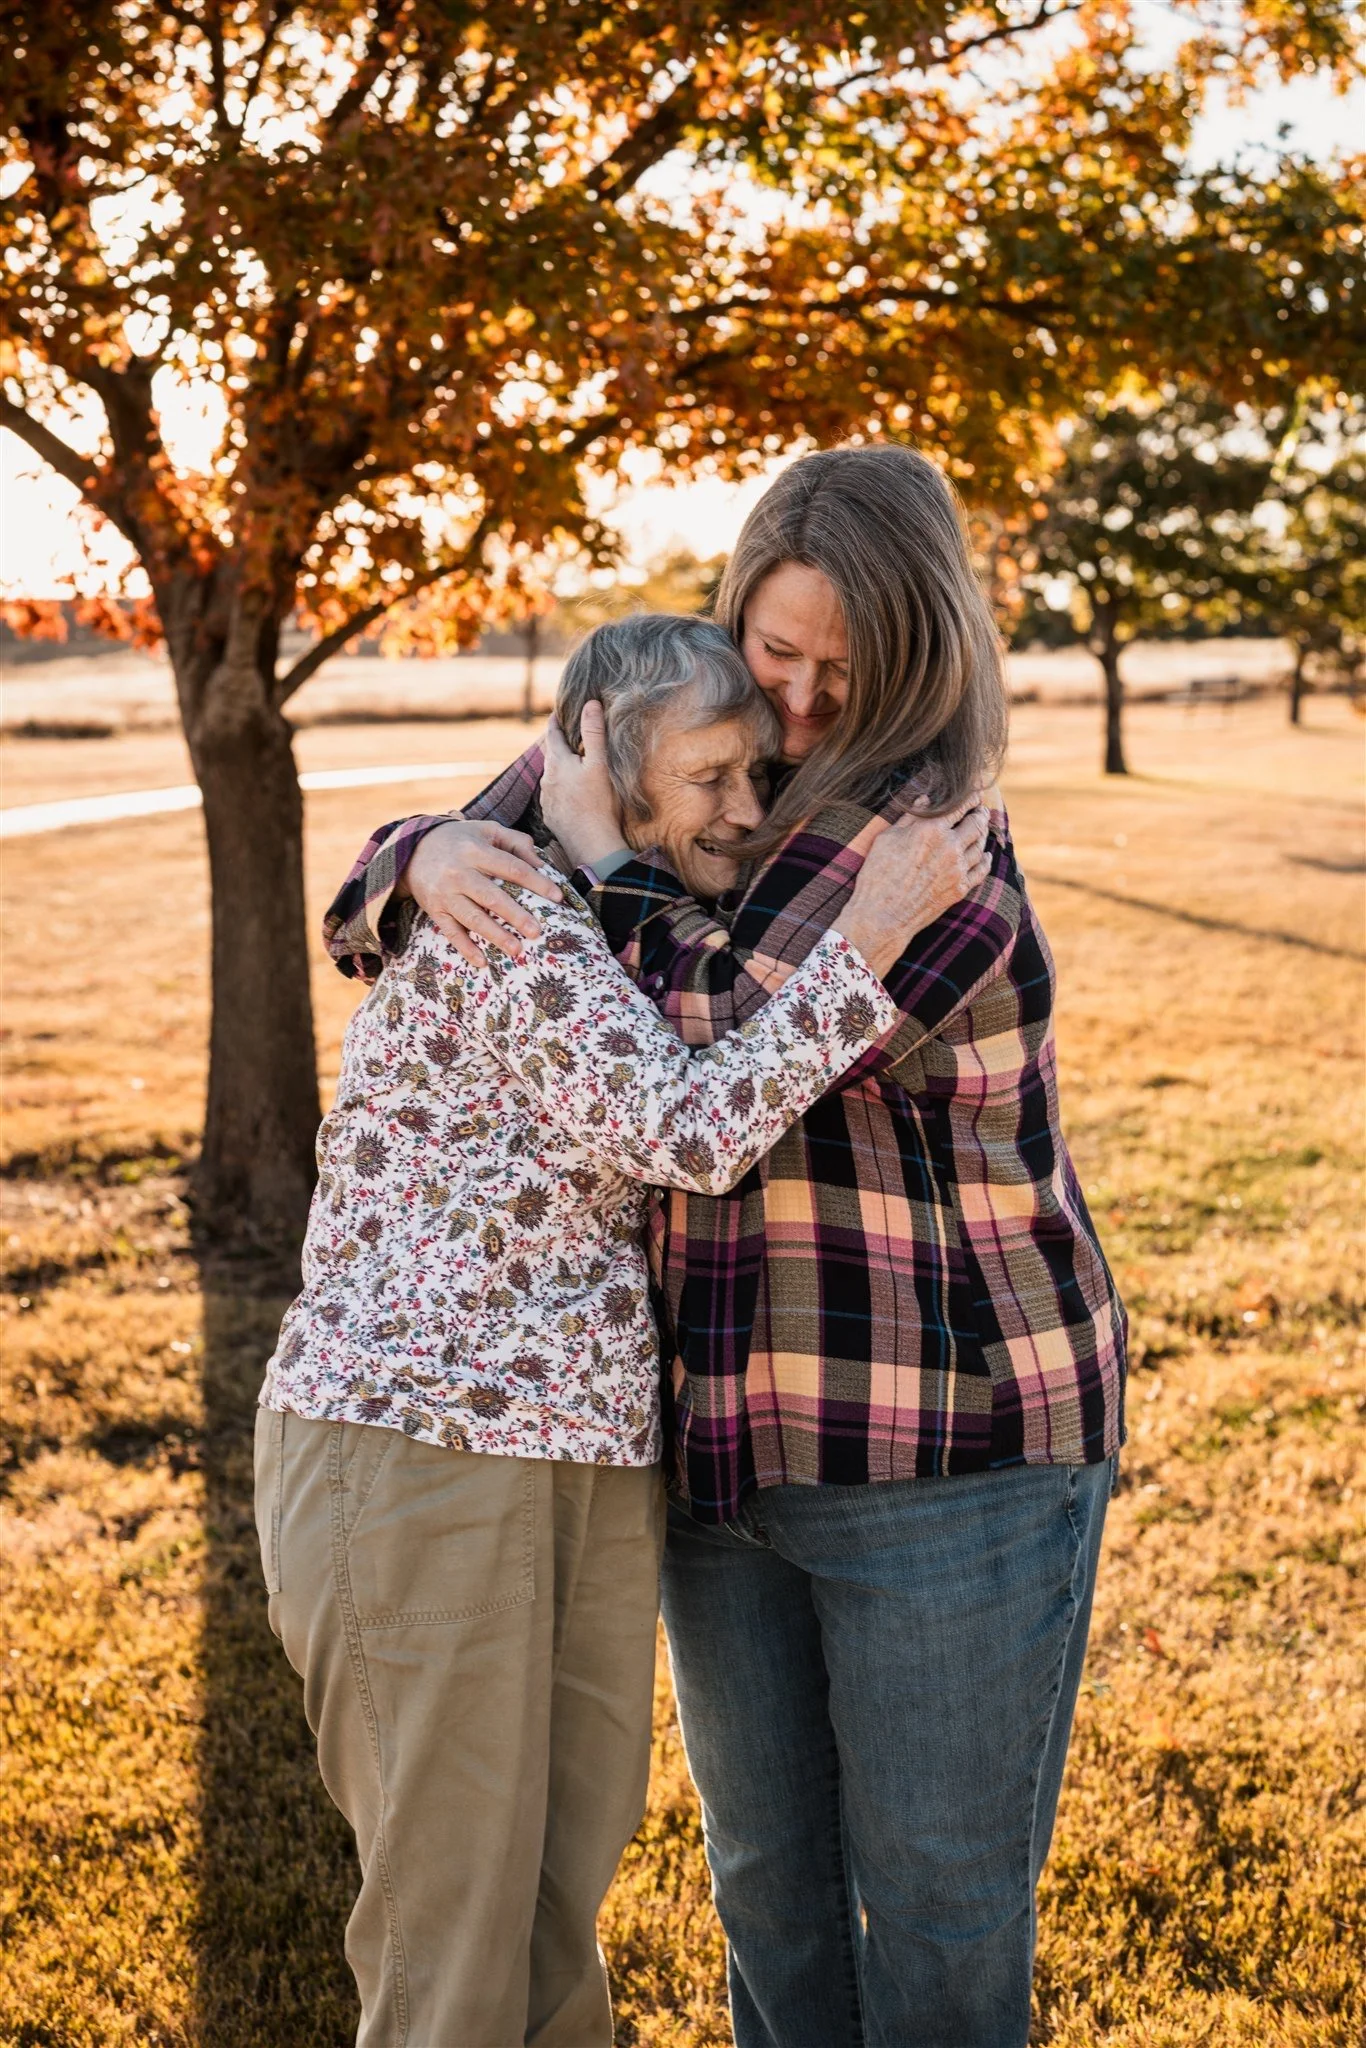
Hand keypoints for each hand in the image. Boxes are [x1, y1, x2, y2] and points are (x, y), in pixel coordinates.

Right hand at [404, 818, 561, 967]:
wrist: (413, 849)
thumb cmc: (461, 841)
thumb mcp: (487, 830)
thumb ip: (516, 841)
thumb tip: (540, 862)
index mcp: (475, 850)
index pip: (511, 867)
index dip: (536, 882)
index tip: (557, 897)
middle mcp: (458, 872)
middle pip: (491, 896)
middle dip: (515, 915)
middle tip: (537, 931)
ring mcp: (445, 893)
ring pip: (472, 918)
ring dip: (495, 935)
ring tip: (517, 949)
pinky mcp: (434, 909)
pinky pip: (450, 932)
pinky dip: (465, 948)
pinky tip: (482, 962)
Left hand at [541, 701, 630, 872]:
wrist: (591, 844)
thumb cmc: (599, 803)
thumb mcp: (600, 763)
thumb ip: (594, 733)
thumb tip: (590, 703)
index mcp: (558, 763)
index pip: (552, 735)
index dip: (555, 722)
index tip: (557, 712)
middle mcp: (547, 780)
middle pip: (550, 755)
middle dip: (557, 744)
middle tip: (564, 735)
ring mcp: (547, 799)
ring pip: (550, 777)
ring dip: (558, 768)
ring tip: (569, 764)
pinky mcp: (552, 816)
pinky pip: (553, 796)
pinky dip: (560, 789)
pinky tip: (570, 793)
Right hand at [833, 796, 991, 978]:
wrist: (882, 916)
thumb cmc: (877, 875)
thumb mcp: (886, 839)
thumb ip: (909, 818)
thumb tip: (925, 800)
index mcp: (930, 830)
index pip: (959, 807)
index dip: (970, 798)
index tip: (975, 793)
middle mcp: (949, 847)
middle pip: (976, 824)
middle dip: (980, 814)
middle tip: (981, 810)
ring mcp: (957, 869)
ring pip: (981, 846)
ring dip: (983, 834)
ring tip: (982, 829)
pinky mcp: (960, 889)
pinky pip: (982, 870)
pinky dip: (986, 859)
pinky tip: (985, 855)